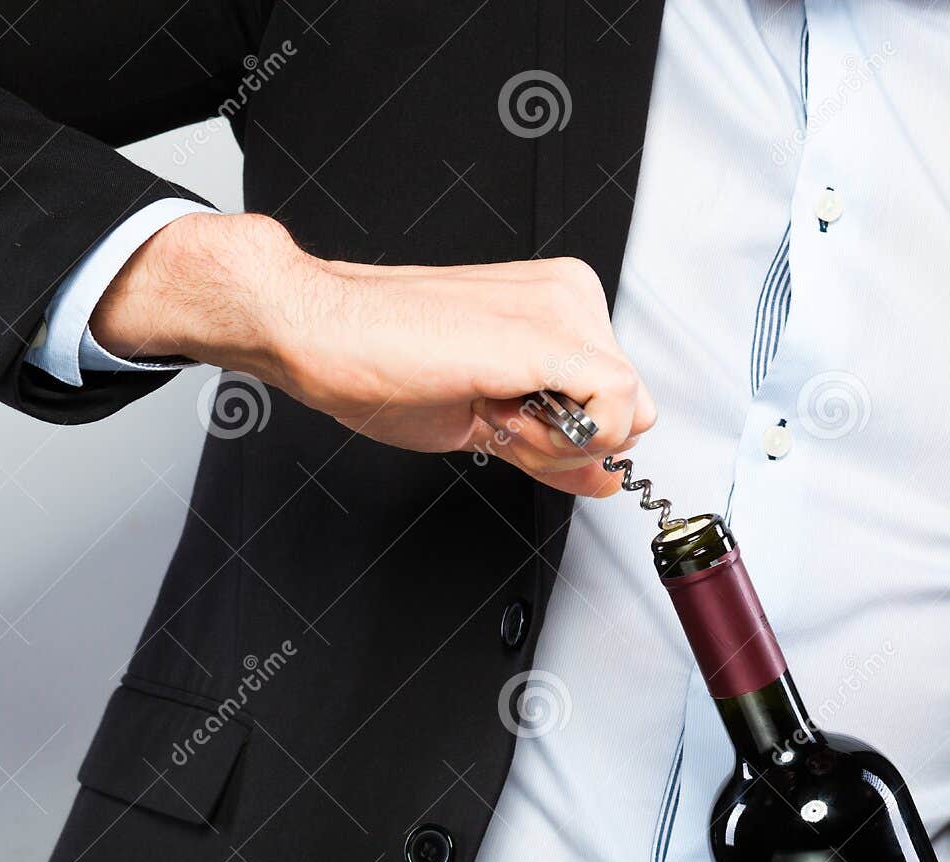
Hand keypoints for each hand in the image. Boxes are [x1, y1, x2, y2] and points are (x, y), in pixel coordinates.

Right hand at [91, 212, 654, 496]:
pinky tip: (503, 413)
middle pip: (631, 410)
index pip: (620, 398)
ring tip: (489, 408)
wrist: (319, 330)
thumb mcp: (489, 419)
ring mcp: (564, 310)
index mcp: (559, 304)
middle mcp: (571, 297)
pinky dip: (565, 439)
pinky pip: (614, 410)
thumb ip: (558, 447)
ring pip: (626, 415)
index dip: (573, 437)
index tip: (512, 424)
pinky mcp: (551, 337)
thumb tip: (609, 476)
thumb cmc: (379, 360)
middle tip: (497, 419)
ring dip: (559, 442)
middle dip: (571, 443)